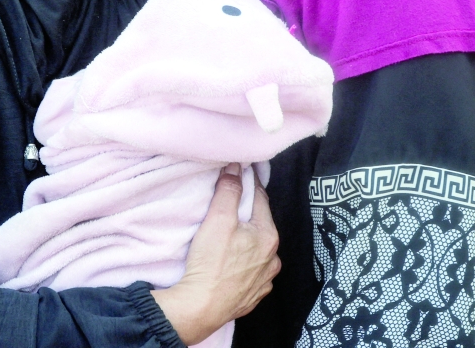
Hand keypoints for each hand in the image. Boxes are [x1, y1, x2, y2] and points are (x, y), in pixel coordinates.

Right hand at [151, 164, 280, 344]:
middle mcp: (273, 258)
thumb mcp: (218, 219)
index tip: (240, 174)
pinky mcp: (254, 295)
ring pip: (258, 250)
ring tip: (230, 237)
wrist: (201, 307)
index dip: (248, 184)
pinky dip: (245, 263)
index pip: (260, 199)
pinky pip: (252, 271)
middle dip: (248, 214)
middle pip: (260, 225)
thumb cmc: (211, 262)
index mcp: (268, 235)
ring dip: (248, 241)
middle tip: (230, 206)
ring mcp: (265, 279)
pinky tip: (231, 263)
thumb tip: (236, 167)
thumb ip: (229, 190)